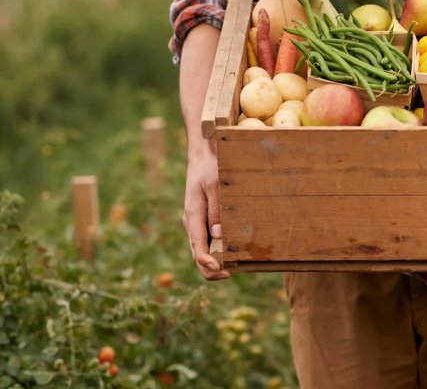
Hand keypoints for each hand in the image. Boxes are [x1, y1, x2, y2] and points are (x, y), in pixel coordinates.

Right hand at [183, 147, 229, 280]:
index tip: (222, 271)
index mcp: (192, 216)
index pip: (197, 248)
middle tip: (231, 274)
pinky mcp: (202, 218)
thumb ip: (216, 211)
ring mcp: (196, 221)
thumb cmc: (210, 167)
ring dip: (215, 261)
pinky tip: (231, 252)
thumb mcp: (215, 186)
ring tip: (234, 267)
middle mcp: (192, 222)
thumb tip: (218, 236)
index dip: (208, 264)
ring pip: (202, 249)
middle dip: (212, 269)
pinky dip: (216, 250)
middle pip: (197, 254)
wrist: (203, 154)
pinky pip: (206, 239)